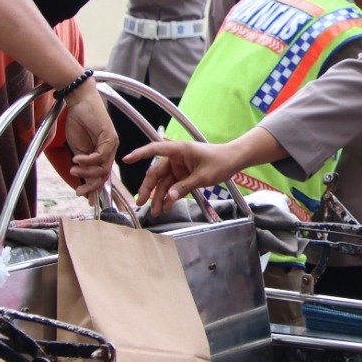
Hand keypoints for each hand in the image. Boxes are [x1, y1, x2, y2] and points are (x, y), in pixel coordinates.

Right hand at [61, 82, 117, 197]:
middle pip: (104, 175)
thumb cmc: (77, 122)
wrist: (79, 101)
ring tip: (74, 168)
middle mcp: (110, 150)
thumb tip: (82, 181)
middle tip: (79, 191)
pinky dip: (88, 160)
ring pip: (103, 167)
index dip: (95, 188)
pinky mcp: (110, 137)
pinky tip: (77, 158)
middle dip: (92, 186)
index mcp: (102, 154)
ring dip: (87, 171)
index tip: (85, 198)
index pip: (102, 175)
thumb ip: (81, 164)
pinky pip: (101, 156)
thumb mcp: (77, 148)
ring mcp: (112, 144)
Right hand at [128, 138, 244, 213]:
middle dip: (149, 188)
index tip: (126, 159)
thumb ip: (184, 187)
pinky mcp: (184, 175)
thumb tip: (168, 198)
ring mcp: (179, 167)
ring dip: (159, 197)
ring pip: (164, 183)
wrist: (234, 161)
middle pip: (157, 173)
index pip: (155, 149)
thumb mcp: (203, 176)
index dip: (140, 154)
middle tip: (141, 202)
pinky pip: (173, 187)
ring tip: (155, 212)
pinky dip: (169, 197)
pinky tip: (165, 207)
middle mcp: (176, 157)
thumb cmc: (220, 162)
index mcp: (179, 150)